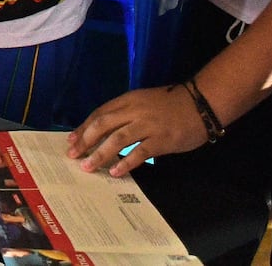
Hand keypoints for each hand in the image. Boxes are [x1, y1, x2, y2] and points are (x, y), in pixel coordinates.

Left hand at [67, 85, 207, 175]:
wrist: (201, 104)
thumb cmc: (170, 104)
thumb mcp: (143, 102)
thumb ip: (125, 113)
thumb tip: (104, 130)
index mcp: (127, 100)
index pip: (99, 114)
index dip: (84, 128)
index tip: (71, 140)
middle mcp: (134, 111)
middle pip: (103, 125)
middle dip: (85, 140)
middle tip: (73, 155)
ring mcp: (148, 125)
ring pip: (117, 139)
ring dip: (100, 154)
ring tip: (88, 167)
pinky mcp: (162, 139)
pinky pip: (140, 152)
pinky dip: (126, 162)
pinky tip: (116, 172)